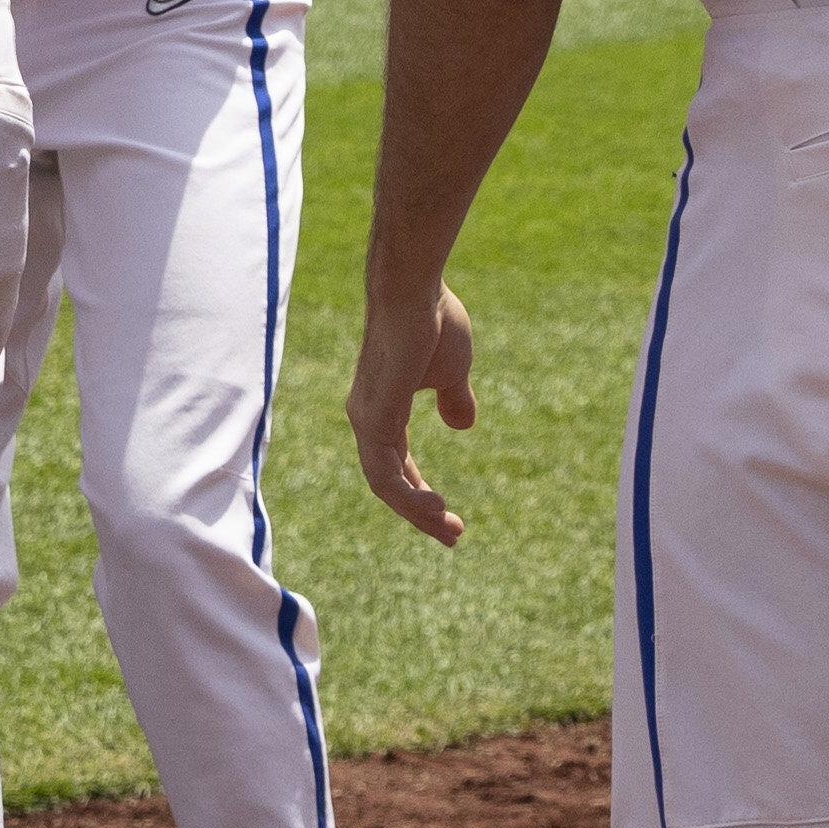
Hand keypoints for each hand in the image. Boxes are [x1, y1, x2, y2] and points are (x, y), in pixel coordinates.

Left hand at [351, 277, 479, 545]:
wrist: (417, 292)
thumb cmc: (434, 322)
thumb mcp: (451, 372)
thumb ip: (454, 400)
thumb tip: (462, 425)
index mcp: (382, 409)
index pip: (395, 465)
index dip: (419, 493)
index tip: (448, 515)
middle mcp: (367, 418)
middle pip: (387, 482)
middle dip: (419, 513)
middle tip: (452, 535)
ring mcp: (366, 419)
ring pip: (384, 485)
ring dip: (417, 512)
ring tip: (449, 529)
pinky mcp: (374, 417)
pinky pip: (384, 473)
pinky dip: (408, 496)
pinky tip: (433, 508)